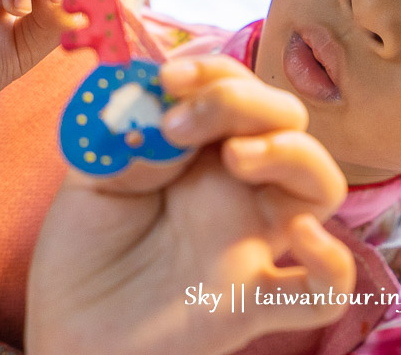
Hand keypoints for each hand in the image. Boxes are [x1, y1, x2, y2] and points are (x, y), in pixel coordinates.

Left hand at [26, 56, 354, 354]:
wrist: (68, 333)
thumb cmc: (83, 253)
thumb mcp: (91, 178)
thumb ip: (131, 141)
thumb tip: (168, 118)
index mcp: (202, 151)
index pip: (239, 88)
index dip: (216, 72)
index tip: (169, 80)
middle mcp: (238, 189)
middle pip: (289, 121)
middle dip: (246, 101)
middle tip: (183, 121)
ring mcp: (251, 243)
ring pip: (323, 186)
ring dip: (295, 154)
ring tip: (238, 157)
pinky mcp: (250, 303)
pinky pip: (324, 290)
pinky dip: (332, 262)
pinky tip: (302, 237)